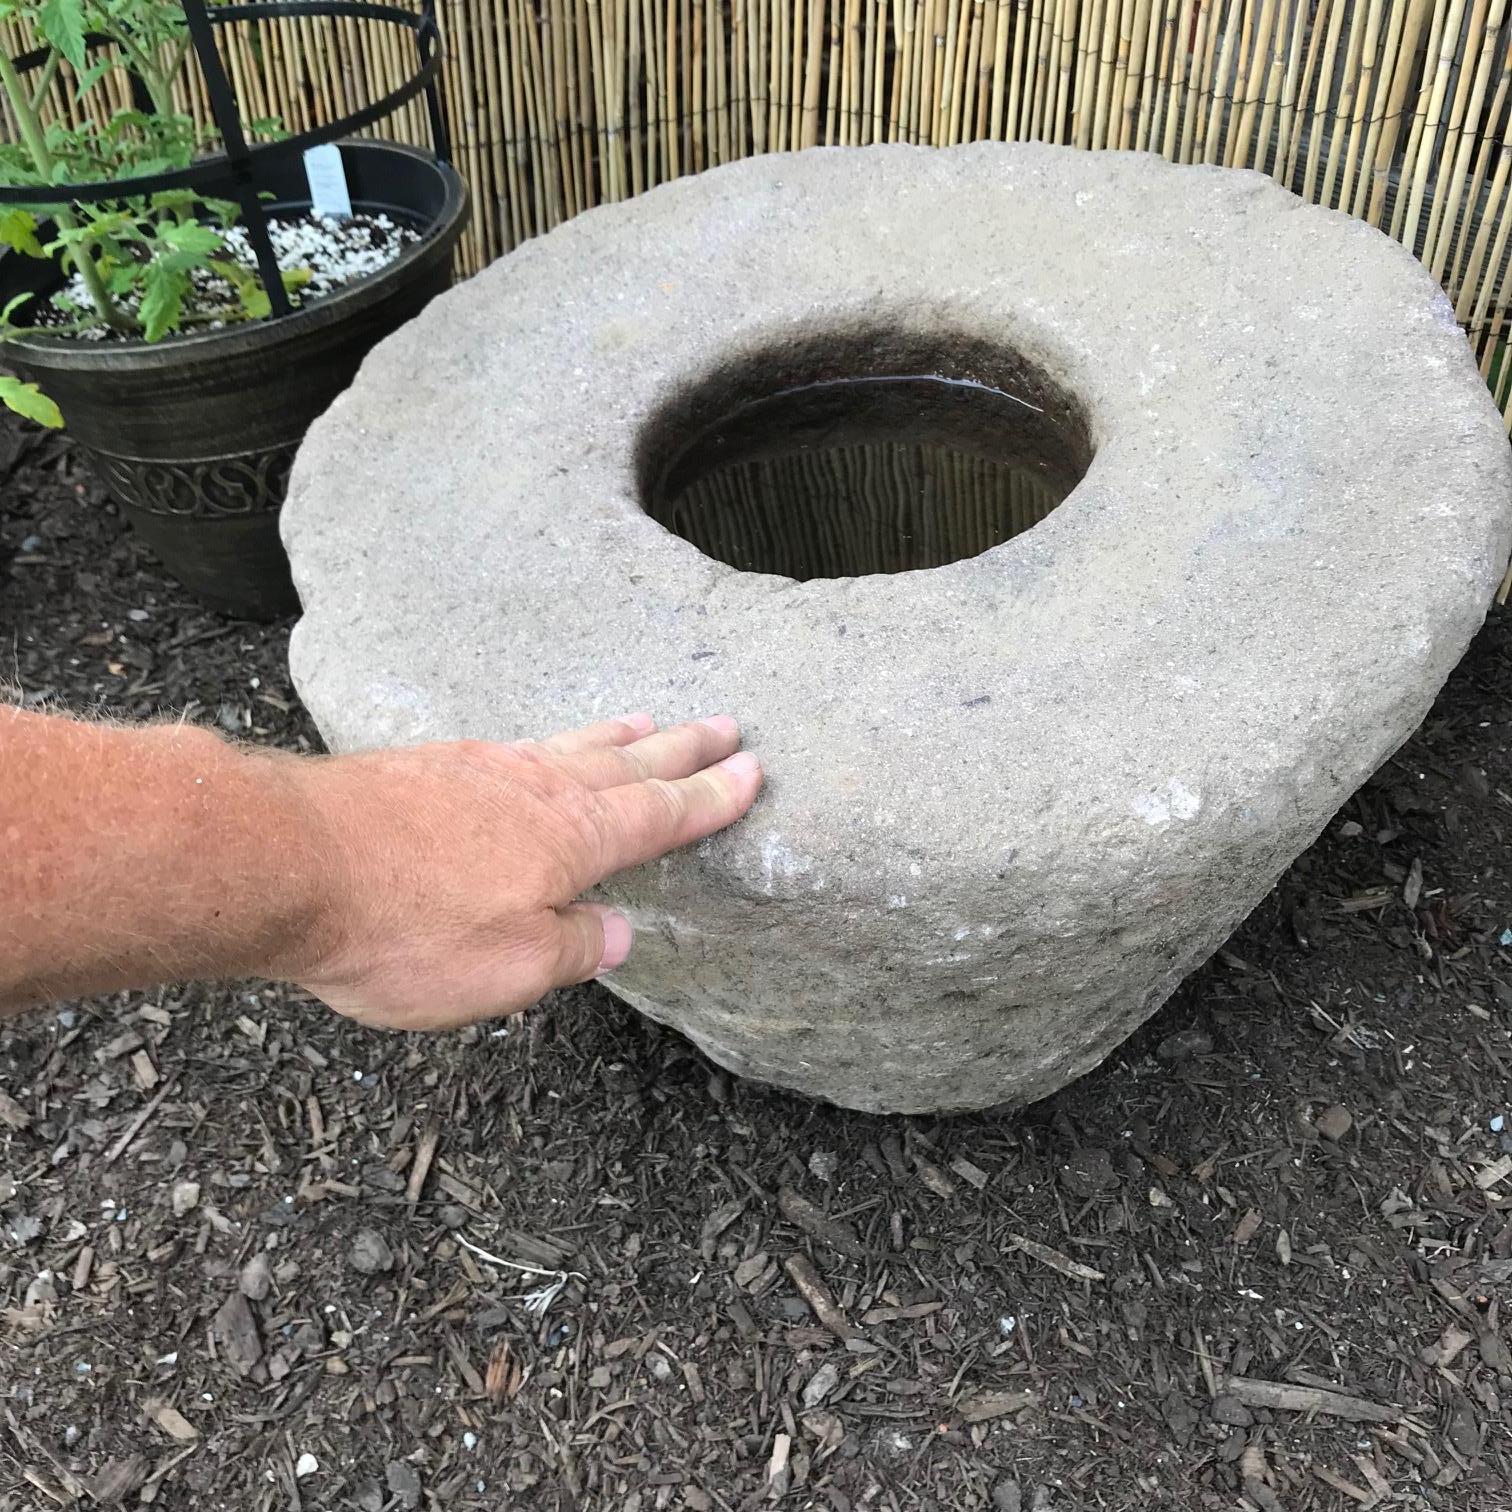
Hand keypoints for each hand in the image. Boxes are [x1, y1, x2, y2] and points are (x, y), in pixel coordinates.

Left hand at [284, 714, 761, 1029]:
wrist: (287, 862)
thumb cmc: (401, 929)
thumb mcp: (506, 969)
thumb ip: (572, 948)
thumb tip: (618, 932)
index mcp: (572, 839)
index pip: (662, 814)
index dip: (711, 796)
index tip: (751, 769)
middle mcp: (537, 790)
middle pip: (628, 764)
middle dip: (681, 749)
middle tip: (725, 724)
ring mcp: (482, 770)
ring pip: (571, 747)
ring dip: (618, 737)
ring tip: (647, 721)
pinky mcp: (429, 768)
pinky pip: (516, 748)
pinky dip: (550, 743)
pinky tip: (540, 749)